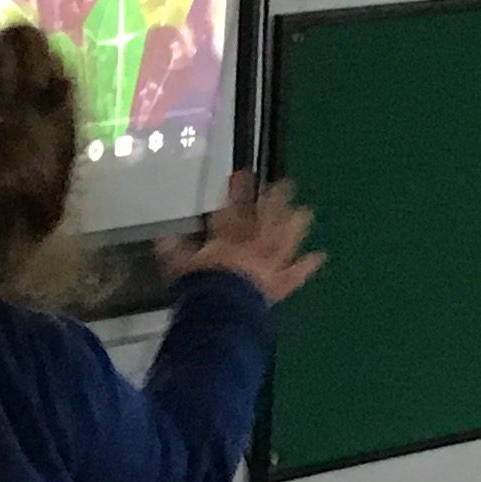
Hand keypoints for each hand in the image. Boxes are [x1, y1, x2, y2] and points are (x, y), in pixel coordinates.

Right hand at [160, 173, 323, 304]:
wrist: (224, 307)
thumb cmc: (200, 286)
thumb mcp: (180, 268)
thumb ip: (173, 253)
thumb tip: (161, 239)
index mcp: (228, 239)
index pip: (232, 210)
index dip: (237, 191)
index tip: (242, 174)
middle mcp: (252, 246)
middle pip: (265, 218)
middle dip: (274, 199)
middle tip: (285, 183)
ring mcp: (268, 263)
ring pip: (285, 238)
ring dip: (295, 224)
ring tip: (306, 211)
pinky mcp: (278, 283)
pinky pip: (295, 274)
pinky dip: (306, 267)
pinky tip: (319, 257)